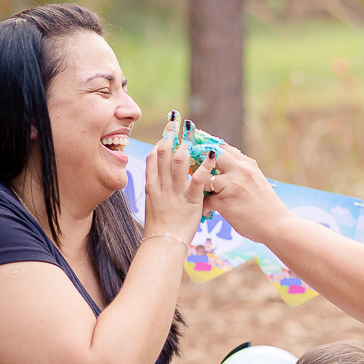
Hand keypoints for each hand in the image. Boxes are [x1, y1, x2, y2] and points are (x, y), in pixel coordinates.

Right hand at [144, 120, 215, 242]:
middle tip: (177, 118)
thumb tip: (160, 183)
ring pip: (178, 161)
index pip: (154, 157)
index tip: (168, 131)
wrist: (162, 245)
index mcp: (151, 185)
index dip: (161, 141)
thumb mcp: (154, 206)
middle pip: (164, 152)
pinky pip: (198, 179)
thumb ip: (158, 192)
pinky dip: (205, 165)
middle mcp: (161, 185)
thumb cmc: (160, 229)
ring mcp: (175, 192)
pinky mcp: (190, 200)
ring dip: (187, 143)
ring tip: (193, 130)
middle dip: (171, 133)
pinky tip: (211, 154)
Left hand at [207, 143, 293, 242]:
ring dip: (202, 188)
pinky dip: (206, 206)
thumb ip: (242, 172)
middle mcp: (240, 171)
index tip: (203, 158)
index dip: (210, 152)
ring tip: (204, 196)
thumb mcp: (257, 180)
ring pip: (204, 179)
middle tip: (198, 174)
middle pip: (211, 157)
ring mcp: (231, 186)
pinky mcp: (225, 202)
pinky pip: (206, 200)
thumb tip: (226, 166)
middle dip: (202, 165)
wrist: (276, 225)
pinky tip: (210, 210)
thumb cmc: (267, 206)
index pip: (223, 148)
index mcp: (247, 164)